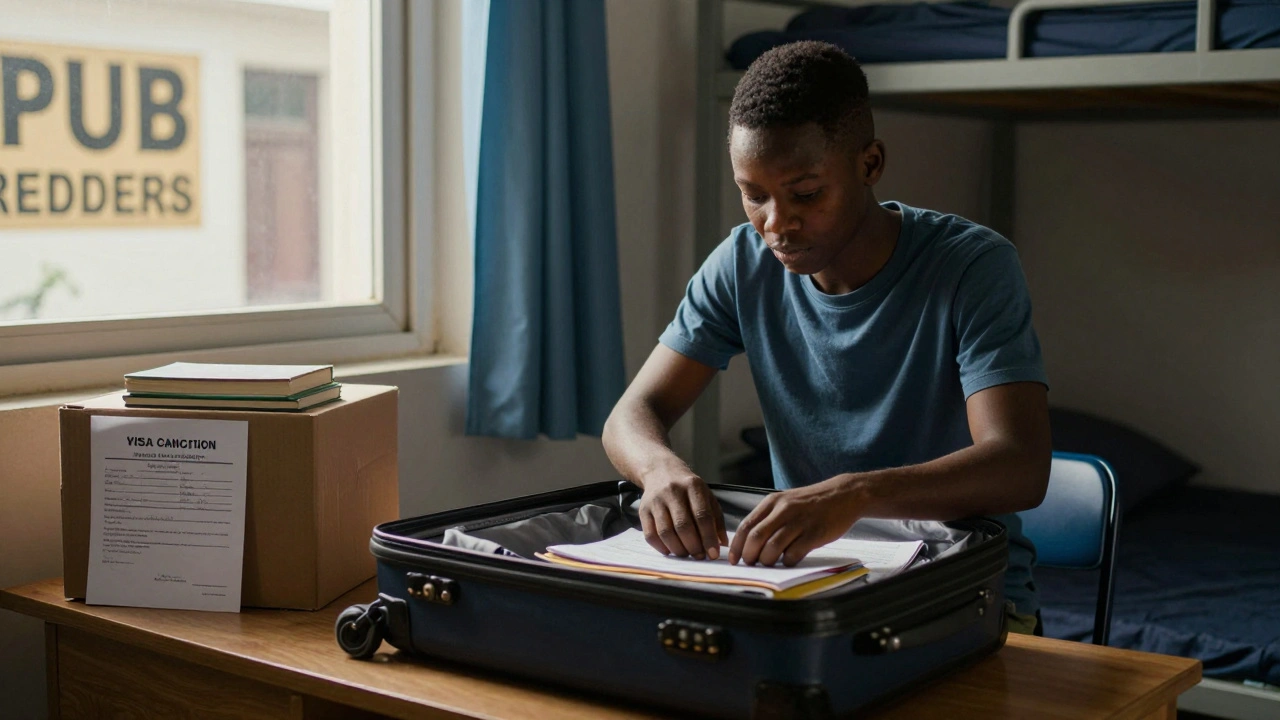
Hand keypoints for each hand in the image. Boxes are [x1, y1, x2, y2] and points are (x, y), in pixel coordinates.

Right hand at [638, 466, 727, 559]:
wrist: (661, 471)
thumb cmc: (689, 489)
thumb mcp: (707, 497)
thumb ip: (716, 519)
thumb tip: (722, 544)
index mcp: (693, 486)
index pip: (702, 516)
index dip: (708, 538)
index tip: (713, 554)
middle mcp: (673, 491)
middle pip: (683, 526)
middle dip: (693, 546)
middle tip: (700, 556)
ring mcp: (656, 501)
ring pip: (665, 532)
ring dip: (678, 549)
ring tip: (687, 554)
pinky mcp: (643, 510)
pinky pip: (650, 535)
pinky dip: (661, 548)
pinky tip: (670, 551)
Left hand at [728, 479, 861, 566]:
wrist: (844, 495)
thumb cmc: (811, 503)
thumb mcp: (785, 502)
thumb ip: (768, 519)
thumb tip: (748, 543)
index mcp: (772, 502)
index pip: (746, 526)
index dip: (737, 546)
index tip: (733, 559)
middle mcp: (783, 510)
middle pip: (756, 538)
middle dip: (749, 556)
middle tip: (750, 564)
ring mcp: (799, 522)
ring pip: (772, 547)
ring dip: (767, 560)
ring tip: (770, 563)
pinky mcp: (814, 534)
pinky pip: (793, 554)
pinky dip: (787, 561)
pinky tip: (789, 560)